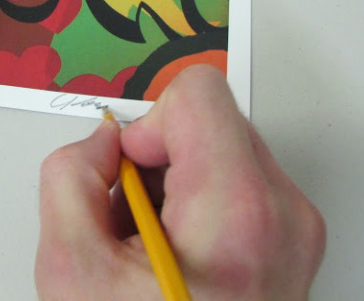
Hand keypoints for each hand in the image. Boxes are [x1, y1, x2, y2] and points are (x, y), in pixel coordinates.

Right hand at [36, 65, 325, 300]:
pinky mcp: (290, 239)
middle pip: (209, 120)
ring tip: (151, 242)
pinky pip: (234, 181)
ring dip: (172, 182)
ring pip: (219, 147)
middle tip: (132, 217)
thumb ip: (69, 175)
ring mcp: (294, 229)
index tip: (129, 172)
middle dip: (156, 158)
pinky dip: (195, 202)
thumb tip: (102, 142)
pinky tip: (174, 250)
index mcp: (238, 212)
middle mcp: (282, 214)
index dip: (147, 125)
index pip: (198, 94)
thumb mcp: (70, 270)